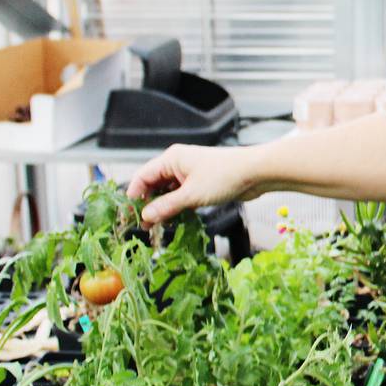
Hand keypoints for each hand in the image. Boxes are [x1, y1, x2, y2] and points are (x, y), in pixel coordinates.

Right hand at [127, 144, 259, 225]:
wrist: (256, 172)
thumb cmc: (225, 176)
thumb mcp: (192, 195)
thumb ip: (167, 206)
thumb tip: (146, 216)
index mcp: (171, 159)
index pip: (142, 176)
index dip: (133, 196)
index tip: (128, 215)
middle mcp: (178, 164)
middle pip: (153, 184)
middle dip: (147, 204)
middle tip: (142, 225)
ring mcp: (189, 173)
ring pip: (167, 192)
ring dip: (161, 207)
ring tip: (155, 227)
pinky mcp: (200, 184)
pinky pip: (181, 195)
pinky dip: (175, 206)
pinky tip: (172, 219)